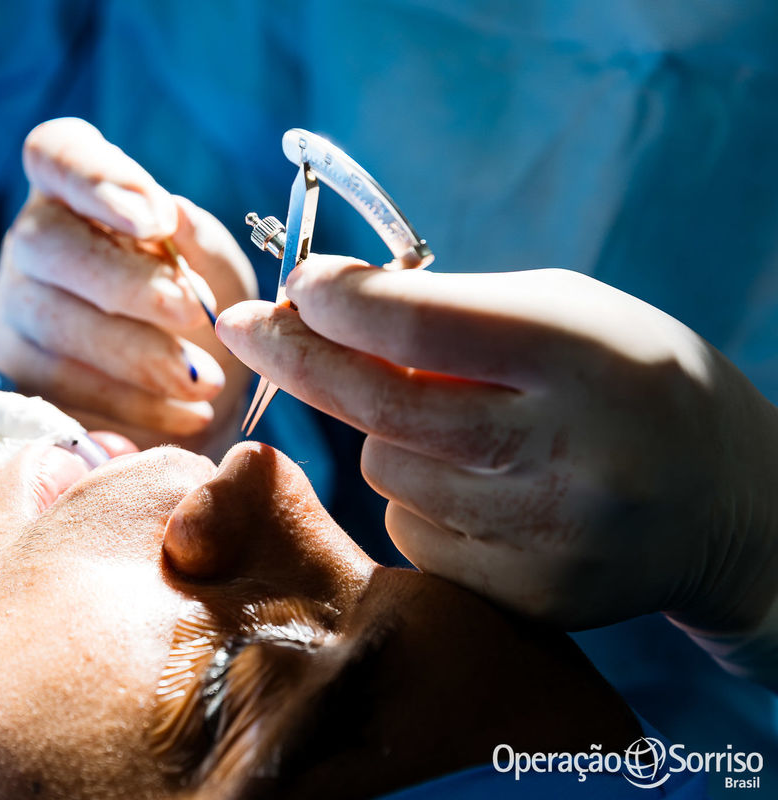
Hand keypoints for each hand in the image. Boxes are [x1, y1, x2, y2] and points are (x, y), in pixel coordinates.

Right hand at [0, 118, 256, 455]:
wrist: (186, 401)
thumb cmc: (197, 314)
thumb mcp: (218, 274)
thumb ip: (205, 244)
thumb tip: (177, 215)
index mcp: (79, 192)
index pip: (56, 153)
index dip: (96, 178)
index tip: (156, 218)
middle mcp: (32, 242)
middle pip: (46, 243)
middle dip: (126, 283)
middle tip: (194, 313)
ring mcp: (13, 310)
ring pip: (52, 324)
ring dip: (138, 357)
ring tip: (206, 381)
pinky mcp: (14, 379)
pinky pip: (58, 391)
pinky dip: (129, 406)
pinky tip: (182, 413)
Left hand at [216, 257, 777, 634]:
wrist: (729, 504)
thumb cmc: (633, 381)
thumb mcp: (570, 313)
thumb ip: (453, 310)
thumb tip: (323, 307)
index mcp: (582, 355)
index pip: (419, 324)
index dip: (338, 301)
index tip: (293, 283)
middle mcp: (564, 452)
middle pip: (380, 405)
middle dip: (297, 356)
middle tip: (246, 323)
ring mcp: (543, 536)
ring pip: (385, 469)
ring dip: (385, 434)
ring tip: (459, 424)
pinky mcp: (525, 596)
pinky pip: (410, 530)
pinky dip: (419, 496)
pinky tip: (480, 484)